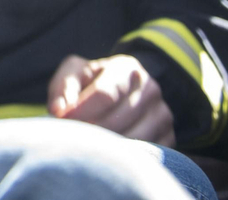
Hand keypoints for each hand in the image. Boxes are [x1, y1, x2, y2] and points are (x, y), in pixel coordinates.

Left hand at [48, 54, 175, 144]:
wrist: (122, 93)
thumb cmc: (91, 82)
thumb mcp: (75, 73)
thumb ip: (63, 86)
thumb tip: (58, 110)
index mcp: (127, 68)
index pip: (104, 94)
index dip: (80, 111)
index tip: (60, 121)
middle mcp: (150, 89)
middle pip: (117, 121)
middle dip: (89, 131)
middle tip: (70, 137)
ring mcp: (162, 115)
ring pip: (132, 141)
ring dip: (104, 147)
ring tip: (85, 145)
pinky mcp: (169, 138)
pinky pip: (145, 155)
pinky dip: (123, 159)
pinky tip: (106, 155)